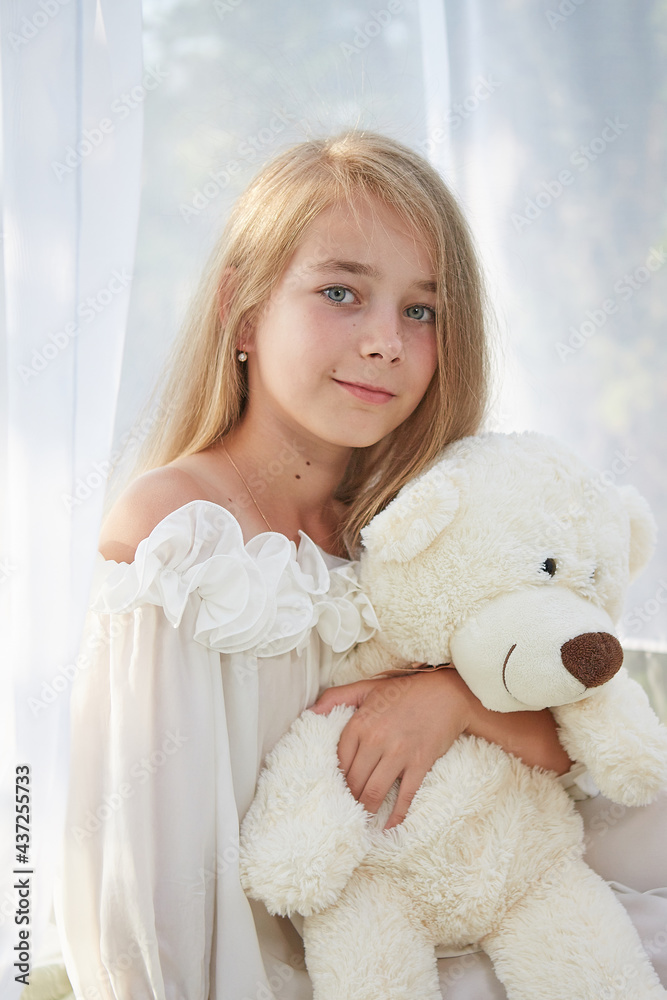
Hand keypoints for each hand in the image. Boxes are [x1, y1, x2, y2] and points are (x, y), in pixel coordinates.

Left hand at [311, 670, 473, 829]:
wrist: (447, 693)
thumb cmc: (405, 691)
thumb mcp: (367, 687)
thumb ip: (336, 696)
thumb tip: (310, 713)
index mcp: (360, 723)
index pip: (340, 761)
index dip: (337, 779)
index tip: (336, 789)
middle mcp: (376, 739)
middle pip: (354, 780)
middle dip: (350, 798)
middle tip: (348, 809)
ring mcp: (399, 753)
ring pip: (374, 792)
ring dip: (366, 809)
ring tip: (363, 819)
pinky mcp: (420, 763)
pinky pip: (405, 796)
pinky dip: (396, 815)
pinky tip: (389, 827)